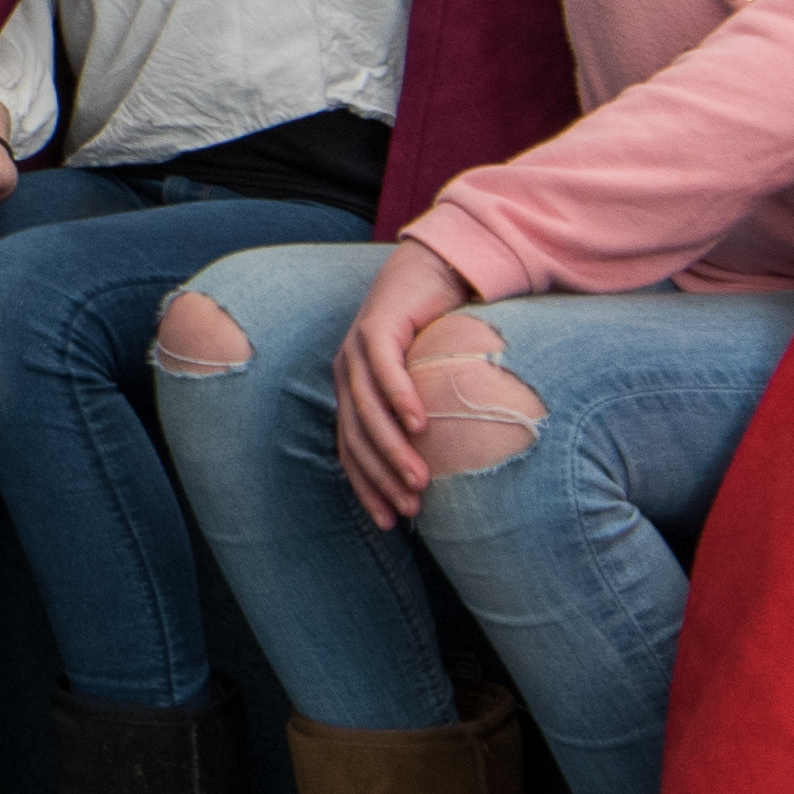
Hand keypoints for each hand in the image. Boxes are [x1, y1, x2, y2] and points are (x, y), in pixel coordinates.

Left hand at [333, 241, 494, 529]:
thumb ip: (425, 421)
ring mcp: (357, 351)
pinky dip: (400, 399)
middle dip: (383, 478)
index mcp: (353, 393)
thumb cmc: (435, 334)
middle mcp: (347, 375)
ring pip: (369, 410)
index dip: (369, 489)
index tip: (391, 523)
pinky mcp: (377, 327)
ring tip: (419, 479)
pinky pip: (385, 370)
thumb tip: (445, 471)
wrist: (432, 270)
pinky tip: (418, 424)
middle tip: (410, 510)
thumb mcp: (427, 385)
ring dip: (393, 449)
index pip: (352, 452)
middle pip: (358, 438)